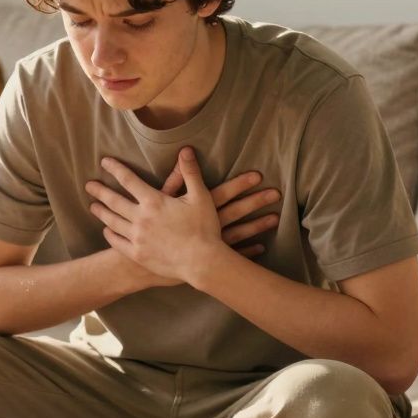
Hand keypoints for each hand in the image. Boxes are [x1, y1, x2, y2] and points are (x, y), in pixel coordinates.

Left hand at [86, 148, 238, 284]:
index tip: (104, 162)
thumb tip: (185, 149)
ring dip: (101, 212)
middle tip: (88, 185)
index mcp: (154, 201)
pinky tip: (106, 231)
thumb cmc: (204, 228)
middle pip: (113, 201)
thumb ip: (190, 173)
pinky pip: (117, 243)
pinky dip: (109, 235)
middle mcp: (140, 218)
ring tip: (93, 206)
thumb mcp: (200, 197)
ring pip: (112, 222)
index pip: (128, 180)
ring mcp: (137, 238)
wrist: (202, 262)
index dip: (115, 169)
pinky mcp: (137, 255)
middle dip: (100, 191)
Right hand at [160, 161, 281, 258]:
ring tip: (275, 218)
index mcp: (194, 210)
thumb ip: (174, 179)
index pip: (221, 193)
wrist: (141, 264)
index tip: (258, 175)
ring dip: (256, 226)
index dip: (239, 184)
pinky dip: (246, 250)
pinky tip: (261, 247)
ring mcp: (208, 245)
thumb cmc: (149, 230)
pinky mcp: (206, 261)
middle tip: (276, 194)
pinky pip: (232, 255)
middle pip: (234, 212)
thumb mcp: (158, 202)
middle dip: (255, 202)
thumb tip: (184, 153)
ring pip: (237, 234)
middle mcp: (205, 227)